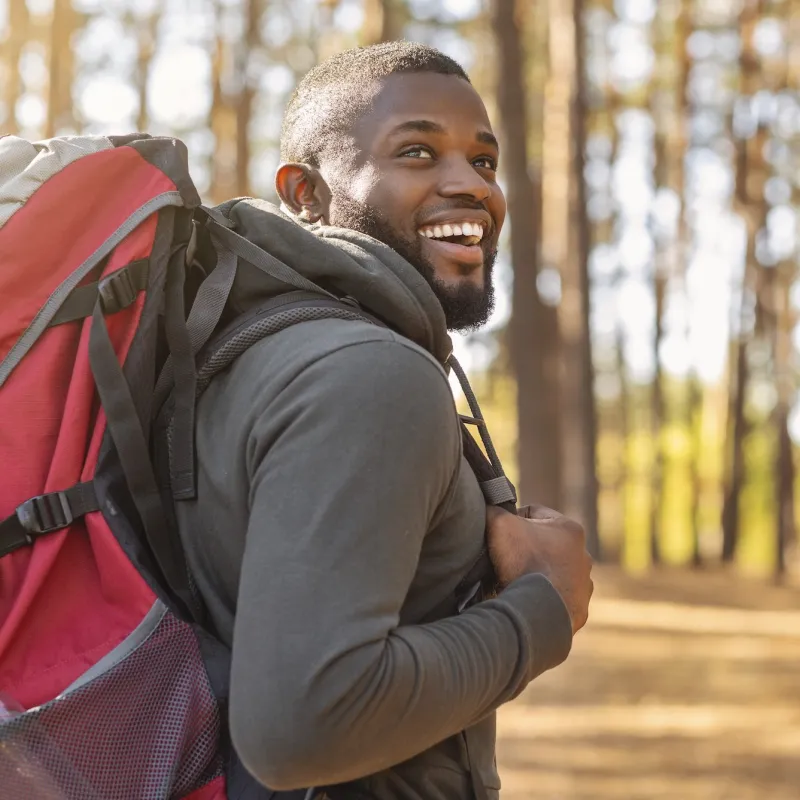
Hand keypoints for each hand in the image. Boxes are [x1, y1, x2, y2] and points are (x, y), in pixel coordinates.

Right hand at [485, 504, 593, 633]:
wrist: (536, 611)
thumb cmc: (522, 562)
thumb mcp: (499, 523)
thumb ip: (494, 509)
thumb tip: (487, 507)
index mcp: (570, 529)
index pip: (533, 513)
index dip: (512, 519)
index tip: (500, 534)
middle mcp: (583, 556)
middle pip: (545, 544)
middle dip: (526, 549)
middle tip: (505, 558)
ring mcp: (583, 586)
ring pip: (553, 572)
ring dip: (537, 574)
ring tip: (515, 581)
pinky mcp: (578, 611)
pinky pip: (556, 599)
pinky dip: (542, 599)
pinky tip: (526, 599)